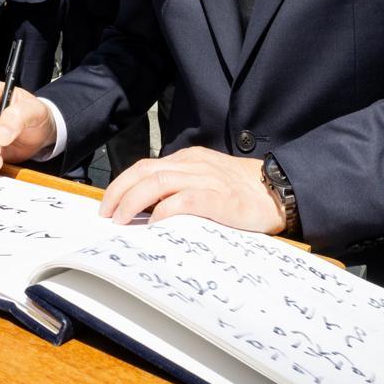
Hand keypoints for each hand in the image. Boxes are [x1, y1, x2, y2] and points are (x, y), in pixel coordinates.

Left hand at [99, 147, 286, 231]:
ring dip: (132, 201)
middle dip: (118, 192)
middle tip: (106, 214)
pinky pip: (183, 200)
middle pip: (144, 172)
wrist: (277, 191)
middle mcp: (193, 165)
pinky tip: (153, 225)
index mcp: (189, 159)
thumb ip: (182, 187)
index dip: (122, 184)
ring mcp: (205, 179)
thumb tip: (149, 208)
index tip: (109, 203)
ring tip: (121, 220)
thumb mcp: (207, 179)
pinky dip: (163, 211)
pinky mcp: (217, 198)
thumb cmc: (242, 191)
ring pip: (157, 183)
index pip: (146, 167)